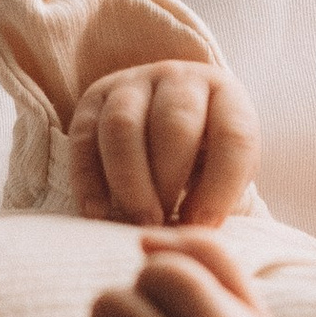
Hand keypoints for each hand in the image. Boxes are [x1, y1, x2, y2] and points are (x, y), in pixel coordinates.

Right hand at [65, 59, 260, 222]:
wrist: (167, 125)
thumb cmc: (204, 160)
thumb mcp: (226, 169)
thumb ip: (220, 197)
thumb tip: (198, 237)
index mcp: (225, 94)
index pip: (231, 135)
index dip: (220, 187)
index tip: (204, 228)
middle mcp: (179, 79)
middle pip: (173, 124)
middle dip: (167, 181)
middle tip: (162, 224)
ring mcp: (133, 84)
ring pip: (123, 126)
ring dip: (129, 181)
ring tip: (136, 220)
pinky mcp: (93, 99)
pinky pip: (84, 137)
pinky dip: (88, 180)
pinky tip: (98, 214)